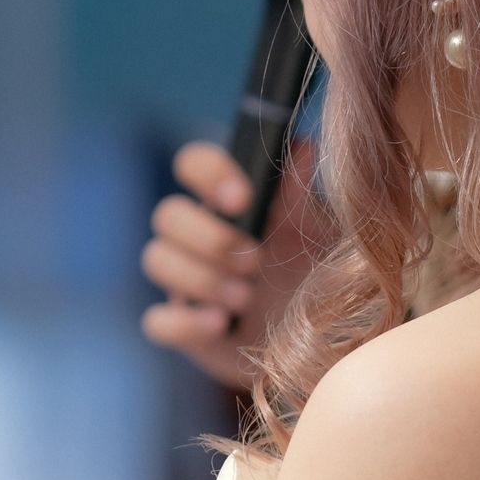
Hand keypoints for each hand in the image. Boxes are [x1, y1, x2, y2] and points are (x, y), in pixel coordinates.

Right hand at [140, 138, 332, 390]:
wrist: (322, 335)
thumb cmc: (315, 266)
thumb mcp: (314, 229)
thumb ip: (301, 192)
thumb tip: (301, 145)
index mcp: (227, 198)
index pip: (193, 162)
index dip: (209, 173)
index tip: (244, 199)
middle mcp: (198, 232)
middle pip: (167, 214)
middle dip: (209, 237)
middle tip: (255, 262)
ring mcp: (185, 278)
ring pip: (156, 260)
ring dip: (201, 279)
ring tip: (247, 297)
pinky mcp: (183, 325)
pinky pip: (156, 321)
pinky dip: (185, 323)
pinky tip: (221, 325)